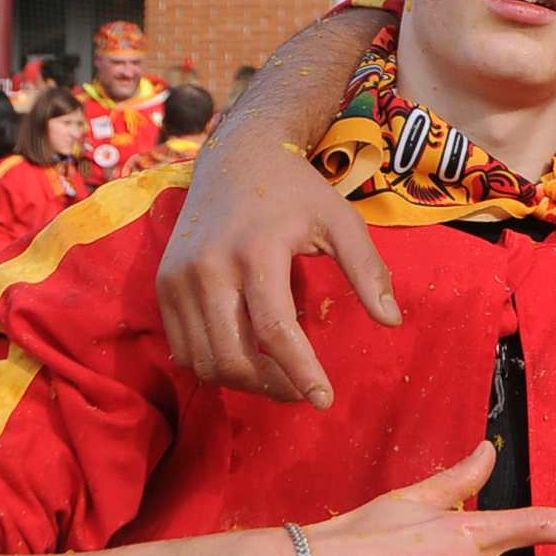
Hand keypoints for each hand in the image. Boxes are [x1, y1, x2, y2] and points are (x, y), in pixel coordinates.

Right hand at [158, 136, 395, 408]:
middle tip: (302, 393)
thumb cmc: (296, 190)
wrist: (236, 156)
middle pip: (232, 355)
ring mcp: (178, 278)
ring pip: (203, 360)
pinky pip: (183, 347)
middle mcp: (208, 267)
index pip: (274, 331)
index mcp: (256, 251)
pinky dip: (213, 363)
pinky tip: (246, 354)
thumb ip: (368, 268)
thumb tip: (392, 322)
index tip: (324, 400)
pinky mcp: (163, 284)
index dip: (300, 372)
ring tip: (278, 376)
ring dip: (242, 381)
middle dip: (271, 386)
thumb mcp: (341, 219)